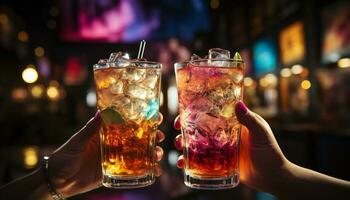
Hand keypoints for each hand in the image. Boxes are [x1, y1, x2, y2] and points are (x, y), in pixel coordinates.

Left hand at [49, 112, 164, 196]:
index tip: (154, 115)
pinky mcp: (115, 171)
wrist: (58, 180)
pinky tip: (156, 171)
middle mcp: (114, 143)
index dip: (141, 118)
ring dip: (152, 152)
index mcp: (105, 132)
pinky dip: (146, 170)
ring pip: (139, 153)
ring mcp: (116, 157)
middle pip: (137, 136)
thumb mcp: (77, 141)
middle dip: (152, 135)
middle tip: (160, 135)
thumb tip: (101, 112)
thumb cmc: (65, 156)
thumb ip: (90, 129)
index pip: (126, 122)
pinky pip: (133, 170)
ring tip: (158, 154)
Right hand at [174, 101, 289, 192]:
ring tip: (178, 148)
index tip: (185, 111)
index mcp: (233, 123)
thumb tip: (238, 103)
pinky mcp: (220, 163)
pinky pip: (202, 161)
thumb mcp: (261, 134)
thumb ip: (250, 120)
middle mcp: (224, 134)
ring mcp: (221, 149)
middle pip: (200, 128)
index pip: (212, 112)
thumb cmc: (271, 153)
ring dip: (185, 144)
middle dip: (186, 128)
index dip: (197, 110)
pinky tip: (183, 164)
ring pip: (198, 144)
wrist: (273, 178)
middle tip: (177, 131)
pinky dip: (191, 162)